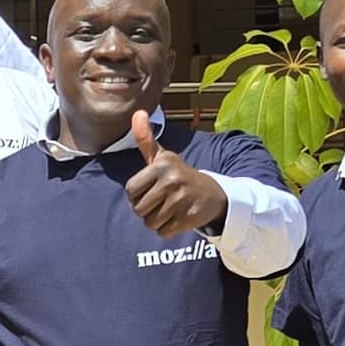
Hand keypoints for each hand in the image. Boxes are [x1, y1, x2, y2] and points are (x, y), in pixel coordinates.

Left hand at [121, 111, 226, 237]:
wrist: (213, 194)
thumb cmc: (179, 175)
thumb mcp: (163, 157)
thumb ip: (146, 139)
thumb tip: (137, 113)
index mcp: (161, 165)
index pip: (131, 192)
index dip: (137, 196)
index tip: (150, 190)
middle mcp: (171, 180)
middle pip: (139, 210)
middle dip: (147, 210)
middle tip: (162, 201)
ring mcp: (181, 200)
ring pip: (150, 223)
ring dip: (157, 221)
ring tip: (170, 209)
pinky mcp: (189, 217)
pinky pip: (164, 232)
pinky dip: (168, 230)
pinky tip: (178, 217)